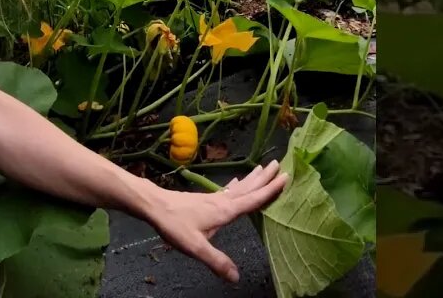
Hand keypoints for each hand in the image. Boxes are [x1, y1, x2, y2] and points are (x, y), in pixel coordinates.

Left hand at [140, 160, 288, 282]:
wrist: (155, 206)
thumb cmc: (175, 224)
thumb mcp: (196, 247)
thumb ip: (217, 261)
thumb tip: (237, 277)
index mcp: (225, 211)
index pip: (253, 199)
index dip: (270, 190)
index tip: (286, 177)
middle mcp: (223, 201)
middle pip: (249, 187)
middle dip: (265, 177)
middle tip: (280, 164)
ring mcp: (214, 198)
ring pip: (239, 187)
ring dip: (253, 178)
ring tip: (264, 168)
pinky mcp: (205, 199)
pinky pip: (227, 190)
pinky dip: (236, 184)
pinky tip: (235, 182)